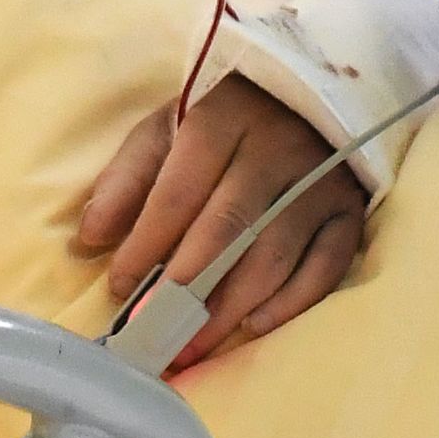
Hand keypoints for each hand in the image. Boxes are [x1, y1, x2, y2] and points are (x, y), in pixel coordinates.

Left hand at [73, 76, 367, 372]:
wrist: (308, 91)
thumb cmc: (225, 120)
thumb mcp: (169, 127)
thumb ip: (128, 178)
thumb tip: (90, 238)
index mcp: (222, 119)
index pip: (180, 191)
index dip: (146, 243)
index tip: (120, 287)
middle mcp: (275, 149)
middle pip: (227, 228)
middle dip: (184, 288)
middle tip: (153, 332)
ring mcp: (319, 181)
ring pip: (273, 254)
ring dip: (229, 308)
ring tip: (191, 345)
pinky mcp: (349, 209)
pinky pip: (326, 265)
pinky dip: (291, 301)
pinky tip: (253, 326)